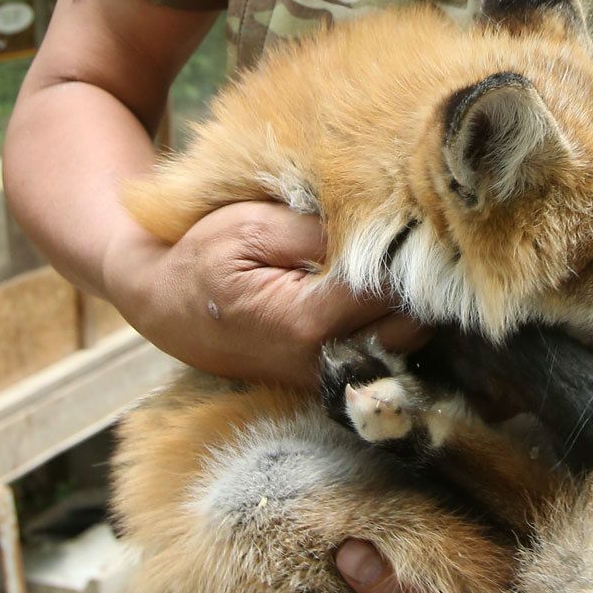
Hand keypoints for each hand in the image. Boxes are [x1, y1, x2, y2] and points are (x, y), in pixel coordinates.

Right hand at [104, 201, 426, 386]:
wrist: (166, 308)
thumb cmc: (206, 257)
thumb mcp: (255, 226)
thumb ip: (321, 232)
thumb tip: (385, 225)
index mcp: (307, 322)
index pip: (393, 288)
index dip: (413, 250)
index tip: (422, 215)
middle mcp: (325, 359)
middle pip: (414, 323)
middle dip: (425, 281)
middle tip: (421, 233)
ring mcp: (328, 375)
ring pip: (408, 342)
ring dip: (413, 302)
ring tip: (401, 256)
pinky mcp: (330, 376)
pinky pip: (387, 350)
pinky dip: (394, 319)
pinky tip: (383, 285)